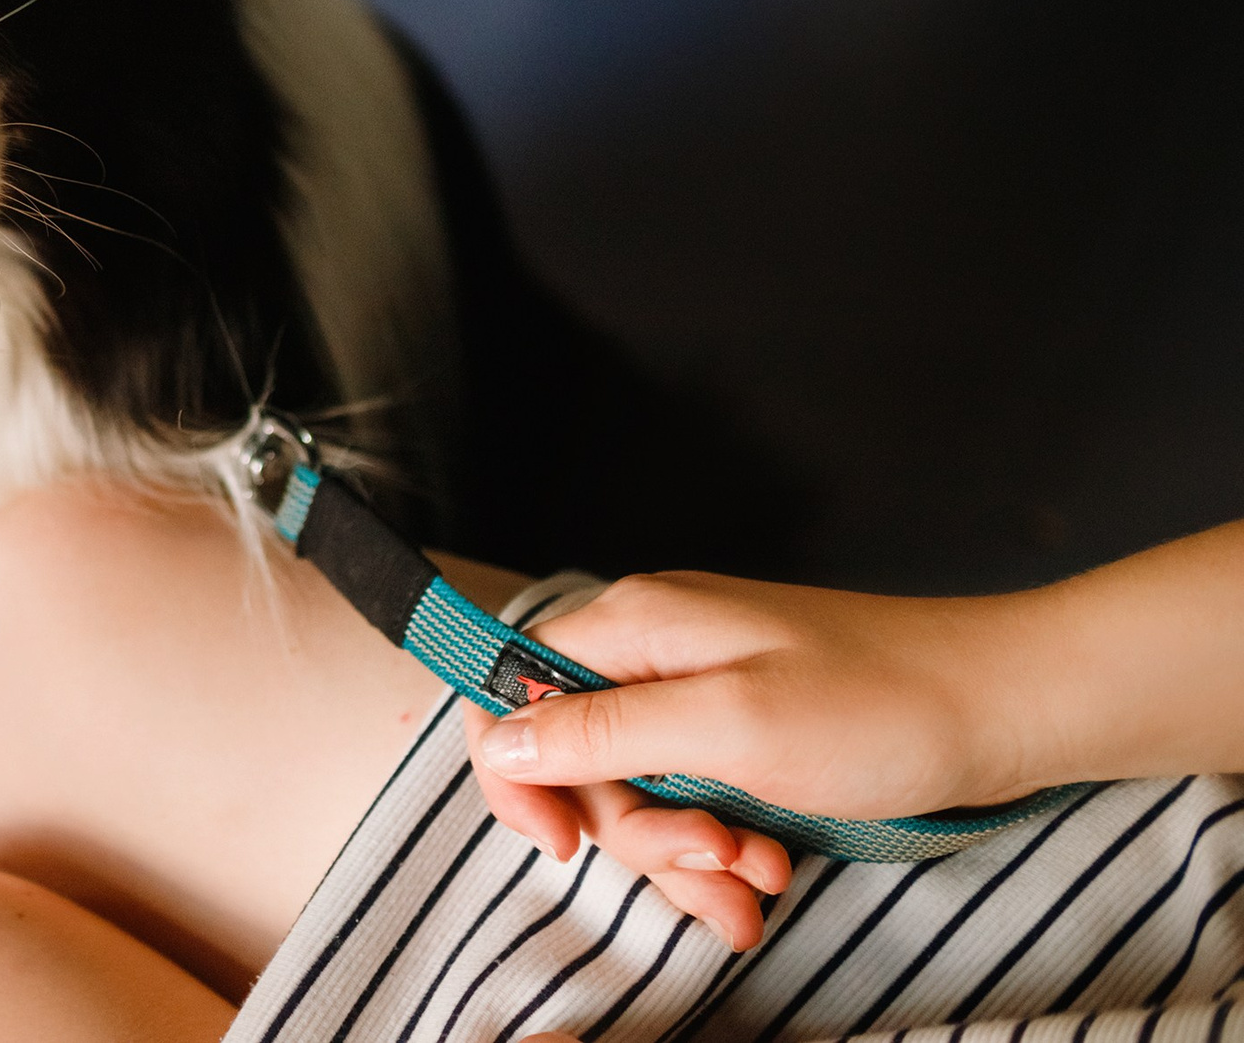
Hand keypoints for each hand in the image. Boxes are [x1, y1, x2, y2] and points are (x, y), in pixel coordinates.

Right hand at [458, 570, 1032, 951]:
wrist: (1010, 707)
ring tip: (760, 883)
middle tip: (715, 866)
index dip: (518, 775)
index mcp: (633, 627)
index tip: (564, 845)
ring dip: (688, 859)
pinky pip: (693, 806)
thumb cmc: (885, 705)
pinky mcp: (744, 735)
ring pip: (637, 798)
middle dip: (637, 837)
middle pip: (577, 763)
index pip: (511, 692)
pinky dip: (723, 855)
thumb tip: (499, 741)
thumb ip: (604, 733)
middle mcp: (654, 654)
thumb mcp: (732, 727)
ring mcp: (700, 695)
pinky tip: (772, 874)